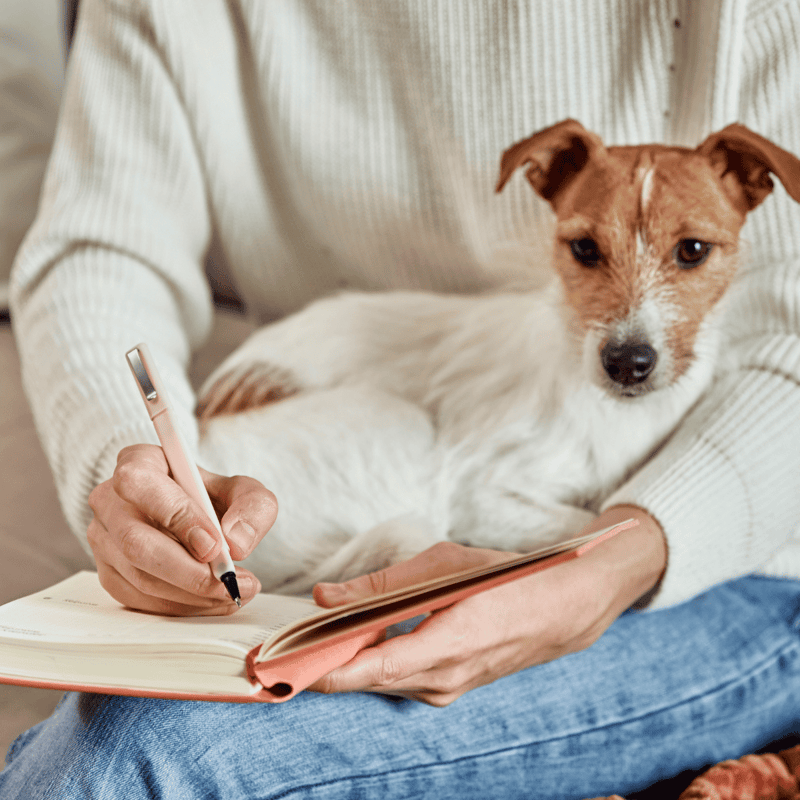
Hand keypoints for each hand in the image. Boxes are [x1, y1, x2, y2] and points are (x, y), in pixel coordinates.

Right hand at [87, 443, 276, 614]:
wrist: (198, 518)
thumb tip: (236, 542)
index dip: (178, 517)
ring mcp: (104, 539)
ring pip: (139, 577)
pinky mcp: (108, 573)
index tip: (215, 545)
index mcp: (139, 461)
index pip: (141, 484)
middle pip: (136, 542)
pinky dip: (181, 607)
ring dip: (191, 594)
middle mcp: (110, 499)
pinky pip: (139, 599)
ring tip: (233, 592)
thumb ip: (251, 507)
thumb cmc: (214, 498)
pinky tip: (212, 601)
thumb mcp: (245, 491)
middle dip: (188, 571)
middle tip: (230, 583)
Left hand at [309, 506, 665, 705]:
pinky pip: (399, 679)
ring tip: (307, 640)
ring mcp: (448, 689)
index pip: (366, 670)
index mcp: (443, 647)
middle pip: (365, 679)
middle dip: (321, 664)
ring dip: (345, 663)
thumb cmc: (506, 579)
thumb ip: (381, 585)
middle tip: (277, 648)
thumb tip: (325, 597)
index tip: (278, 667)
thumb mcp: (443, 566)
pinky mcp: (449, 686)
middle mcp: (443, 680)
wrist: (562, 609)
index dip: (319, 671)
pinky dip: (371, 663)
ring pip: (380, 681)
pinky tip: (354, 642)